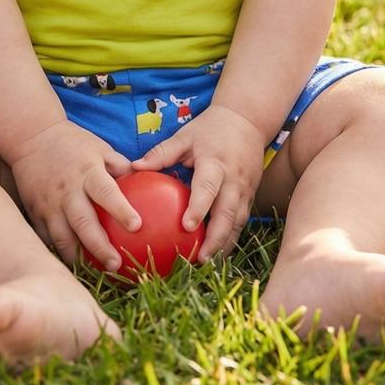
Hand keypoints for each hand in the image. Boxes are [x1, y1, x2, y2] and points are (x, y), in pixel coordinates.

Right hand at [9, 119, 142, 271]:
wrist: (30, 137)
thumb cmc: (72, 143)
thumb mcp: (99, 148)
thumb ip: (120, 167)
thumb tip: (145, 181)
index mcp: (87, 173)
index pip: (106, 193)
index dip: (121, 210)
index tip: (137, 226)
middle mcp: (68, 191)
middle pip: (84, 223)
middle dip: (100, 247)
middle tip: (117, 265)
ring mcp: (49, 204)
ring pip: (62, 237)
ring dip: (79, 257)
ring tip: (96, 273)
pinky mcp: (35, 212)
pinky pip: (47, 238)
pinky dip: (60, 252)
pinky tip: (74, 265)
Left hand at [131, 105, 264, 261]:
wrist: (247, 121)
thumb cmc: (211, 129)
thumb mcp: (185, 136)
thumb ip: (161, 153)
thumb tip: (133, 168)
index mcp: (216, 163)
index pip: (208, 188)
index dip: (199, 207)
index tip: (186, 226)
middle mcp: (234, 180)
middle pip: (229, 213)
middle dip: (216, 238)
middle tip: (200, 259)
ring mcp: (246, 190)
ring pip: (238, 222)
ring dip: (224, 244)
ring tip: (207, 264)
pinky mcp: (251, 196)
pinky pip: (241, 221)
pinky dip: (230, 238)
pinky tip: (215, 254)